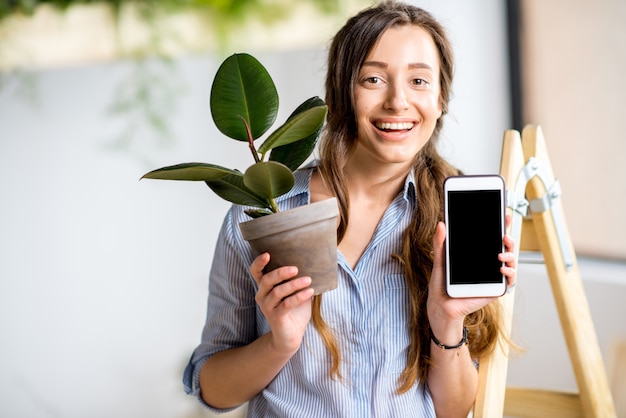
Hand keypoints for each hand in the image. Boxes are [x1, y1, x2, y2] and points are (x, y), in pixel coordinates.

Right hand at [250, 253, 314, 354]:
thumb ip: (298, 279)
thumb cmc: (294, 311)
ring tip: (308, 280)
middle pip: (267, 280)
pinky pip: (287, 304)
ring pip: (278, 292)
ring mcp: (267, 307)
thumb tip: (312, 263)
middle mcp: (262, 296)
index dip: (259, 263)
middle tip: (296, 268)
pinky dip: (299, 296)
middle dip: (281, 272)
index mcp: (265, 287)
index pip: (255, 272)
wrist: (292, 336)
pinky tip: (310, 291)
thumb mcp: (297, 291)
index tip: (267, 254)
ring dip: (294, 284)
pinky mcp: (276, 317)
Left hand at [427, 216, 516, 342]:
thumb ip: (441, 243)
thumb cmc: (441, 284)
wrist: (440, 306)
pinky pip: (508, 280)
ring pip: (510, 262)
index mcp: (477, 254)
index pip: (491, 237)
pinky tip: (502, 269)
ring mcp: (492, 276)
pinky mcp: (495, 289)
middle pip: (504, 248)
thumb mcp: (440, 260)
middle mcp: (487, 264)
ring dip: (511, 255)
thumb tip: (441, 224)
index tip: (504, 215)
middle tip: (504, 235)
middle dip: (509, 239)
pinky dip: (509, 273)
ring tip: (501, 254)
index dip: (500, 226)